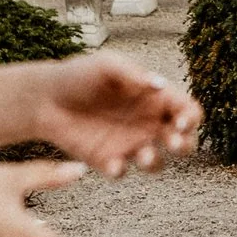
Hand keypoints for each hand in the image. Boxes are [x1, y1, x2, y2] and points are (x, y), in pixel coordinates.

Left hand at [30, 51, 201, 175]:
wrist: (45, 97)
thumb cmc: (80, 74)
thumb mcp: (106, 65)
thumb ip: (132, 73)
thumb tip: (159, 84)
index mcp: (156, 98)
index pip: (187, 110)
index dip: (191, 118)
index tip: (180, 121)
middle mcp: (148, 123)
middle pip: (183, 141)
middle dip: (185, 145)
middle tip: (173, 142)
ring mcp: (129, 144)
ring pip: (156, 162)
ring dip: (155, 161)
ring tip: (143, 155)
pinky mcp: (107, 160)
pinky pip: (122, 172)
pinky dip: (120, 171)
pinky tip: (112, 164)